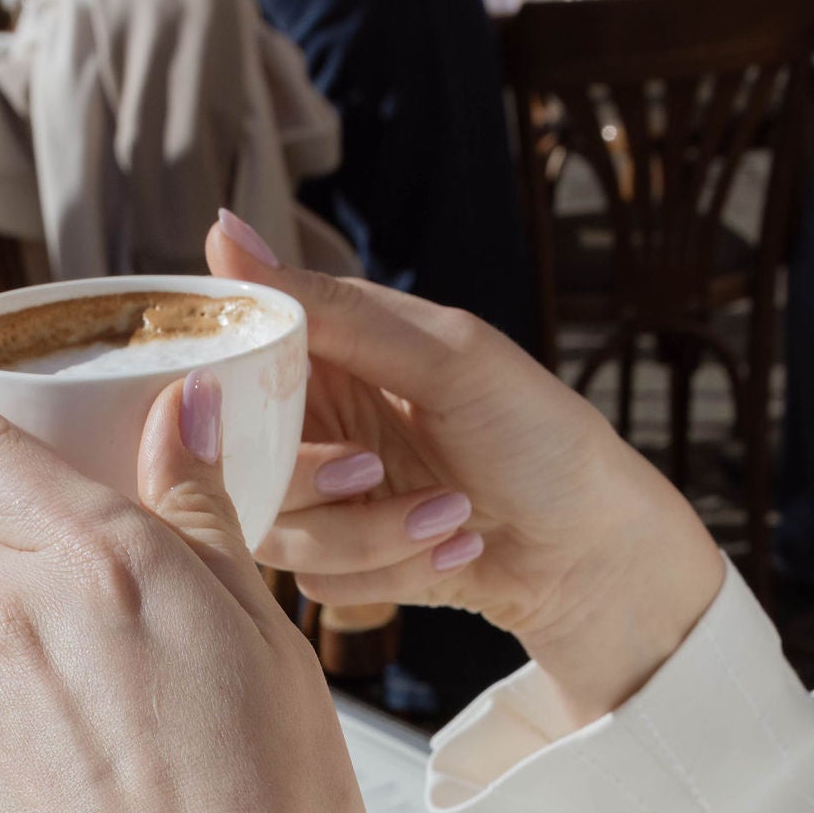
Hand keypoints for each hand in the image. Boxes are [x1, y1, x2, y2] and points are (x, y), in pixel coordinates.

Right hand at [207, 215, 722, 733]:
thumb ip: (329, 308)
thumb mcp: (442, 355)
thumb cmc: (536, 432)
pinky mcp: (345, 561)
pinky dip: (393, 573)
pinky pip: (318, 582)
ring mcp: (325, 497)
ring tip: (454, 515)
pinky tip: (455, 549)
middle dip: (314, 482)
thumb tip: (222, 230)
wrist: (591, 546)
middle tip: (371, 471)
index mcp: (328, 349)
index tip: (271, 414)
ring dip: (373, 537)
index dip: (221, 392)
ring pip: (278, 533)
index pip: (226, 356)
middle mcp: (313, 420)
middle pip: (235, 462)